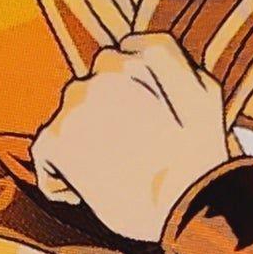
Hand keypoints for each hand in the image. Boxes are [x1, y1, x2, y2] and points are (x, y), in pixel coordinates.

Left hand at [30, 31, 228, 241]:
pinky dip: (58, 173)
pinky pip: (46, 152)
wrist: (184, 201)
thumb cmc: (201, 155)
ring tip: (110, 174)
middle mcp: (105, 68)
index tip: (141, 123)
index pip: (121, 61)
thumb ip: (174, 65)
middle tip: (128, 153)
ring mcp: (77, 102)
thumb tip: (144, 56)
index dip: (129, 95)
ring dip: (82, 140)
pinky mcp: (54, 138)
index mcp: (143, 53)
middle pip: (94, 90)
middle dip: (105, 117)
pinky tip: (81, 192)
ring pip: (71, 118)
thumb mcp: (206, 92)